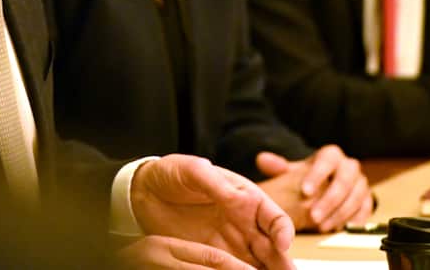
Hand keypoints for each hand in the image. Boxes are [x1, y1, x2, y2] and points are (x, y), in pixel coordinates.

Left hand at [130, 155, 293, 269]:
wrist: (145, 192)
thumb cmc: (172, 174)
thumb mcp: (191, 170)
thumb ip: (212, 181)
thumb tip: (237, 197)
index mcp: (247, 199)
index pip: (275, 219)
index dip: (283, 232)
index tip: (281, 245)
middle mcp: (245, 224)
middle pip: (273, 249)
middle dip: (283, 264)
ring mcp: (231, 244)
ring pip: (257, 265)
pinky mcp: (212, 259)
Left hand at [255, 146, 370, 231]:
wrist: (328, 187)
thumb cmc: (309, 179)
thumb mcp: (294, 172)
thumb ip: (278, 167)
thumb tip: (262, 159)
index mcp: (331, 155)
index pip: (329, 158)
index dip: (318, 174)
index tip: (305, 191)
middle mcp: (349, 167)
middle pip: (347, 178)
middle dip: (331, 198)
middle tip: (314, 215)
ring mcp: (360, 183)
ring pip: (357, 195)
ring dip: (340, 212)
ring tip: (322, 226)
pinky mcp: (367, 200)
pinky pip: (366, 209)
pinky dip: (354, 219)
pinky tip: (340, 228)